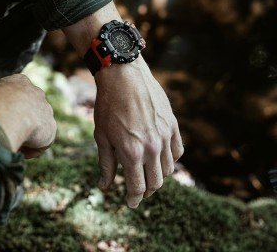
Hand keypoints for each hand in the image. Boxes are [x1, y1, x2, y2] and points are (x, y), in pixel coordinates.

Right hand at [0, 74, 56, 157]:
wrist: (8, 114)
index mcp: (19, 82)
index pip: (15, 94)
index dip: (5, 108)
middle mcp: (37, 93)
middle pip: (27, 112)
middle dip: (16, 123)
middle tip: (3, 133)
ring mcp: (46, 110)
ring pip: (34, 128)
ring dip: (23, 137)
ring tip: (10, 143)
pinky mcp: (51, 127)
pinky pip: (41, 143)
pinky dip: (30, 149)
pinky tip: (20, 149)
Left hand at [94, 57, 183, 207]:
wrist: (123, 77)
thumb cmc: (108, 106)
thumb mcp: (101, 136)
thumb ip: (106, 164)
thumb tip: (105, 187)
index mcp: (132, 153)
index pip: (138, 187)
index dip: (133, 198)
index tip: (130, 203)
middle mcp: (152, 148)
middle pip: (155, 182)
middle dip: (145, 191)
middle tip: (138, 190)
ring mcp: (164, 136)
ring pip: (168, 169)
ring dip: (158, 177)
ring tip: (148, 175)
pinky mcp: (172, 125)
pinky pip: (177, 151)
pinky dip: (171, 160)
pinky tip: (161, 158)